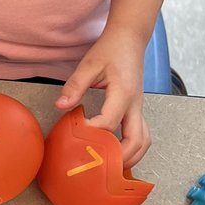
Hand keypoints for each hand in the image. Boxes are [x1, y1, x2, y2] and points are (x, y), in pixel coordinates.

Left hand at [54, 27, 151, 168]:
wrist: (130, 38)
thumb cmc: (111, 49)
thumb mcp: (89, 64)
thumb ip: (75, 86)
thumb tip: (61, 106)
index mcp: (123, 93)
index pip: (109, 122)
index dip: (93, 132)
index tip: (77, 132)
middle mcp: (135, 104)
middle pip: (136, 141)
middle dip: (119, 157)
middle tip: (99, 165)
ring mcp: (139, 108)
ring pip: (144, 141)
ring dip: (131, 156)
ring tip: (111, 165)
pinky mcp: (137, 109)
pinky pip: (142, 134)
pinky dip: (133, 148)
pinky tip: (118, 152)